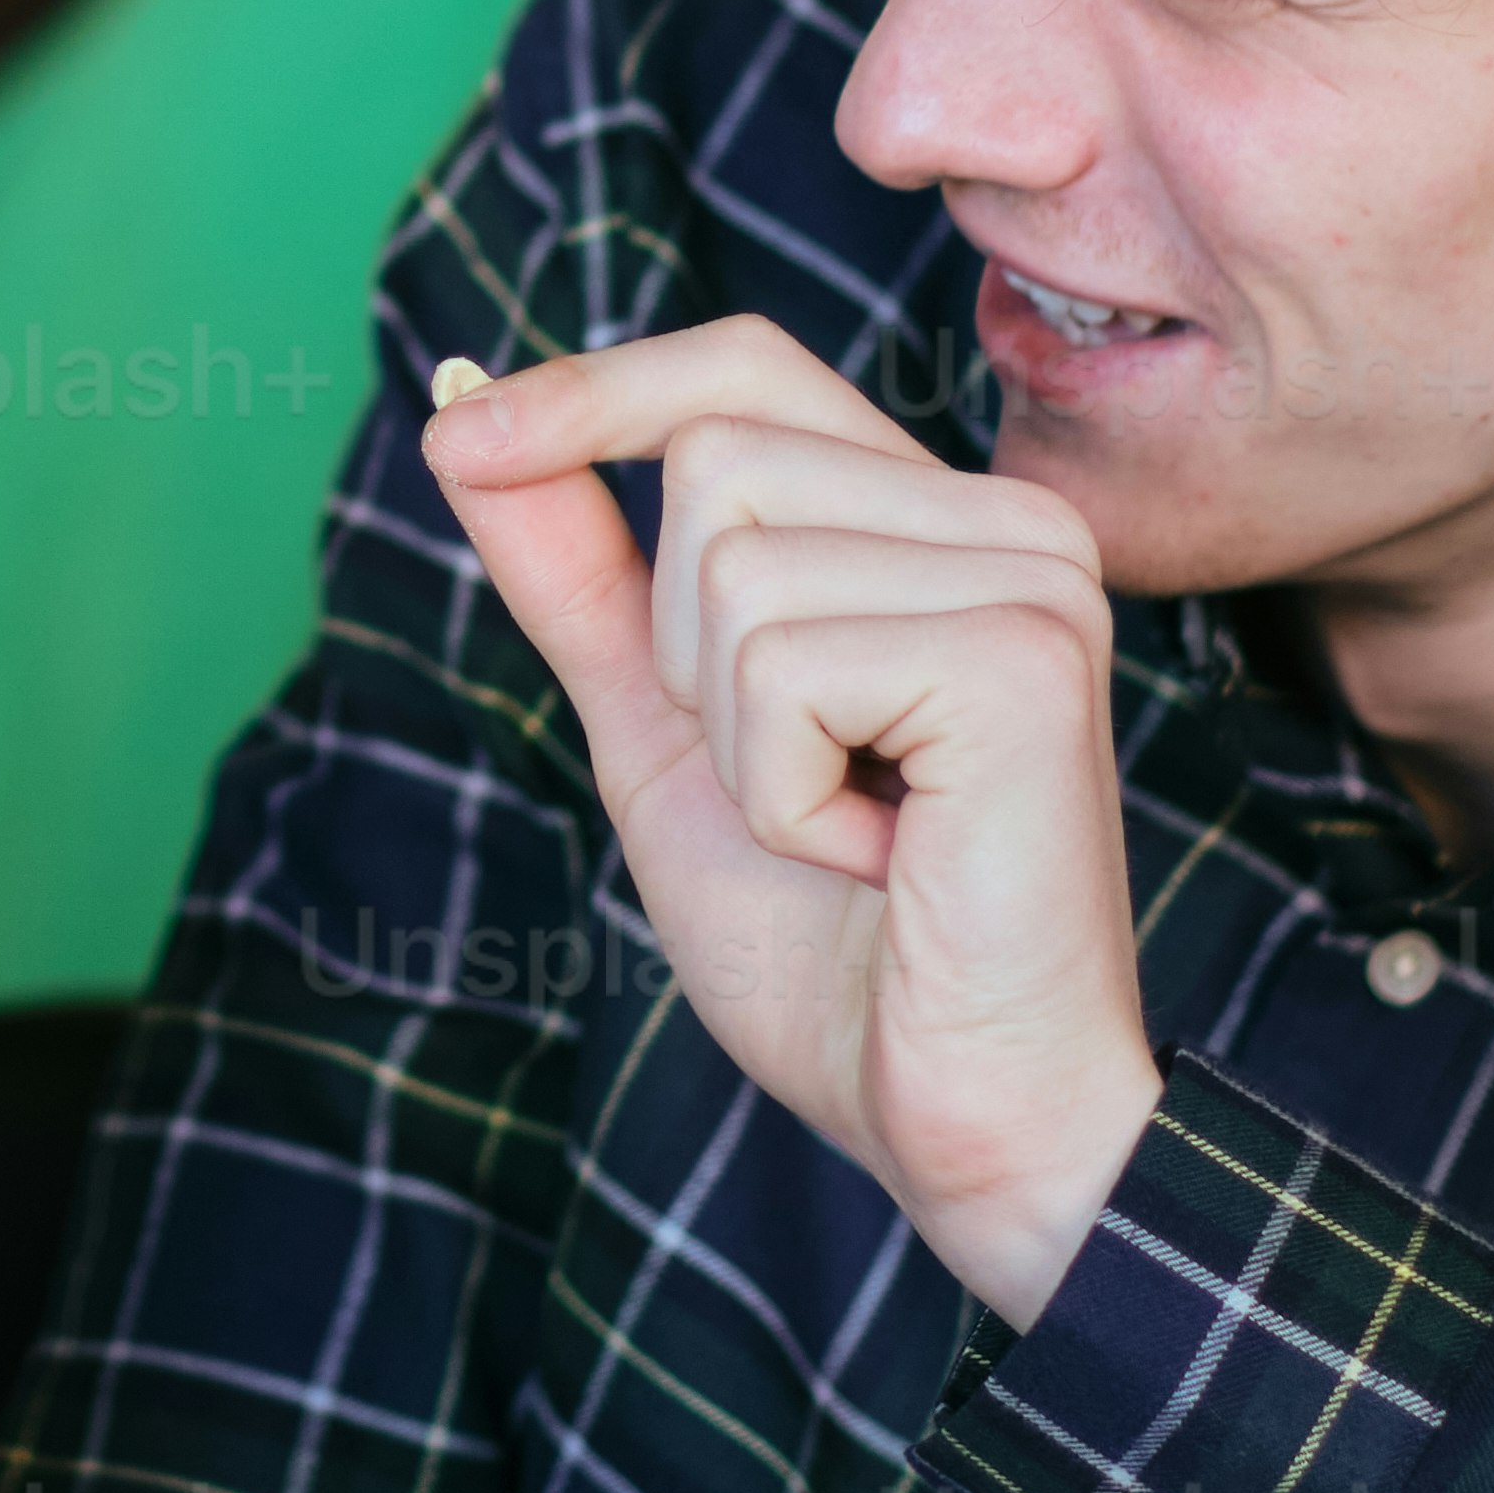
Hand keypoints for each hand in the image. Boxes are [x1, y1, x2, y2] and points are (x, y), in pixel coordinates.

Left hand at [423, 321, 1152, 1318]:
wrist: (960, 1124)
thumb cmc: (837, 952)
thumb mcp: (665, 733)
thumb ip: (580, 573)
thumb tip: (463, 410)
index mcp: (941, 525)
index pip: (747, 367)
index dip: (596, 386)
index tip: (459, 434)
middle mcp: (1013, 524)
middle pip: (713, 454)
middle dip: (683, 653)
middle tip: (808, 788)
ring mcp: (1034, 582)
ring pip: (729, 560)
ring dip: (737, 742)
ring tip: (854, 831)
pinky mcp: (1023, 662)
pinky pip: (780, 666)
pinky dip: (783, 797)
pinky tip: (887, 861)